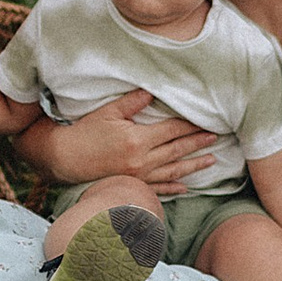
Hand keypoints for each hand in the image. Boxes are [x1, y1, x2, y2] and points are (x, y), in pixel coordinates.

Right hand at [40, 91, 212, 192]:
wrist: (65, 159)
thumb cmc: (84, 132)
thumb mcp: (107, 112)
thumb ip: (131, 102)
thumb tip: (152, 92)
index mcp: (137, 139)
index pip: (172, 130)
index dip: (190, 125)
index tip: (206, 120)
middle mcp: (142, 160)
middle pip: (177, 150)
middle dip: (198, 143)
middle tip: (216, 137)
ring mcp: (138, 176)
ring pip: (173, 170)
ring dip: (194, 165)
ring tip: (212, 160)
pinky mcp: (132, 185)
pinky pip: (158, 188)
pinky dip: (173, 188)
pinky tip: (186, 187)